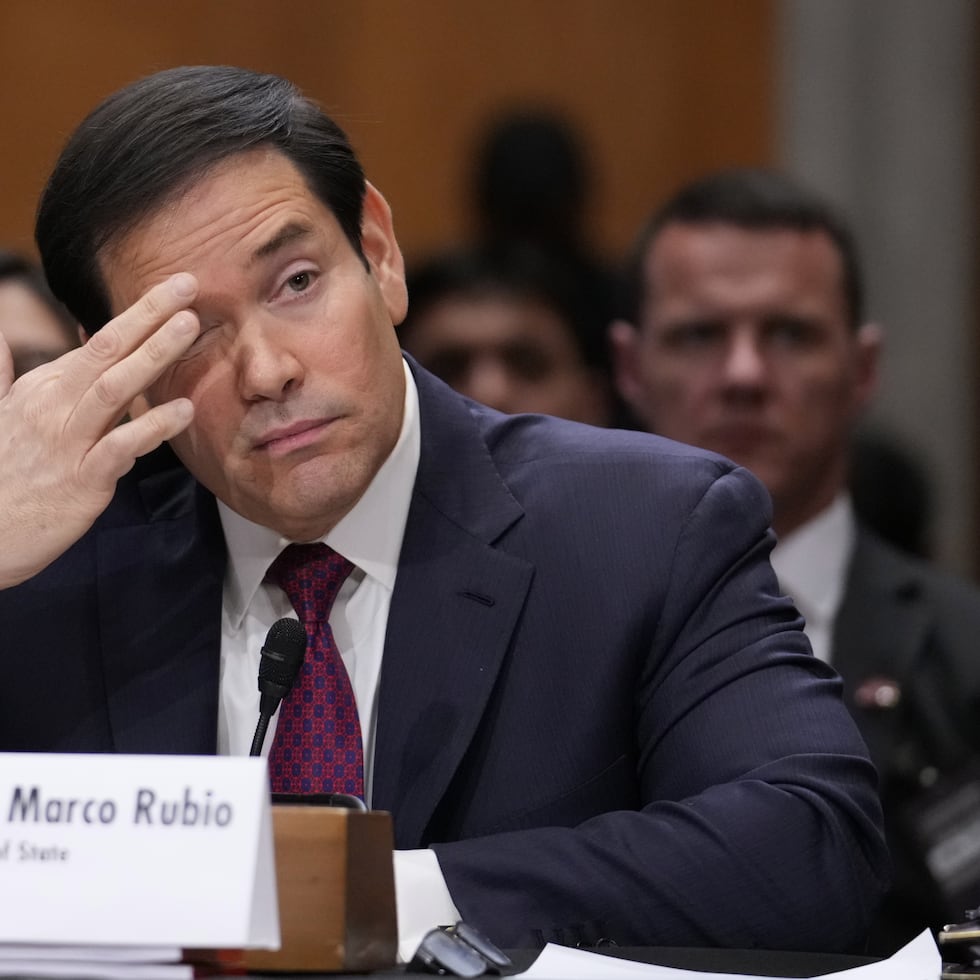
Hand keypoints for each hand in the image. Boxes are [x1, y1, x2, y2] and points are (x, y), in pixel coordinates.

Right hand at [0, 273, 201, 587]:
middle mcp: (54, 407)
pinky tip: (182, 410)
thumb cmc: (2, 475)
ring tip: (189, 326)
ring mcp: (67, 442)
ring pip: (115, 389)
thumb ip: (4, 372)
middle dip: (148, 315)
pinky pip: (119, 448)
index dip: (138, 314)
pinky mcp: (81, 481)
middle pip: (106, 351)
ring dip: (153, 355)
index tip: (173, 288)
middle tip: (186, 284)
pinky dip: (150, 428)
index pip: (98, 342)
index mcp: (44, 389)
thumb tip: (2, 330)